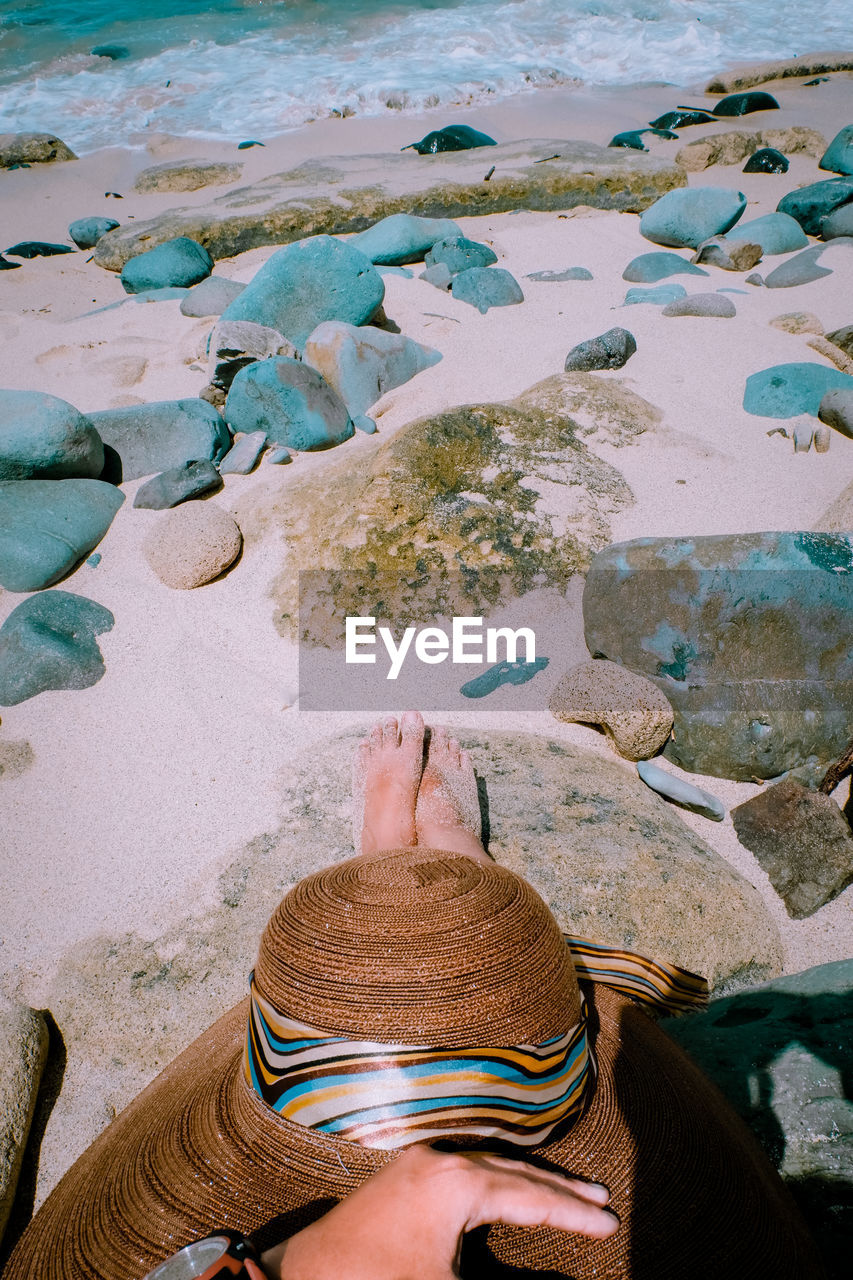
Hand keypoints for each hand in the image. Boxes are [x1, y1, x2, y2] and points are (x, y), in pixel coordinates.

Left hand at [261, 1143, 618, 1279]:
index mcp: (457, 1184)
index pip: (531, 1197)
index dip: (574, 1213)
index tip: (612, 1222)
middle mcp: (440, 1162)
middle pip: (515, 1171)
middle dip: (559, 1189)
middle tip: (601, 1200)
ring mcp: (417, 1164)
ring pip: (489, 1165)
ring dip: (528, 1181)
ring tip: (565, 1193)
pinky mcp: (400, 1177)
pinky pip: (464, 1168)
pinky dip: (496, 1180)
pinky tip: (506, 1191)